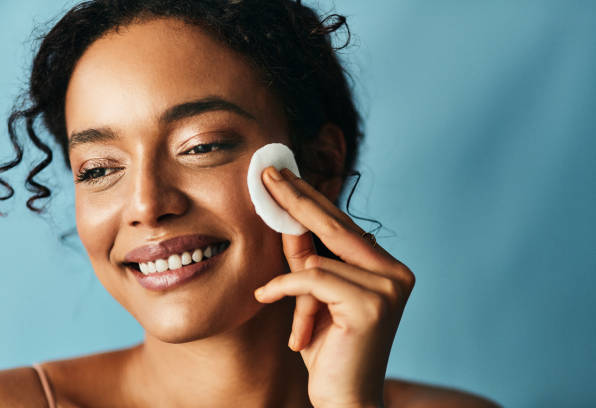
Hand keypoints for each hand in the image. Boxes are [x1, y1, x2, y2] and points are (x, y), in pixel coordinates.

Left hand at [254, 167, 415, 407]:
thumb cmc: (328, 349)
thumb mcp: (312, 296)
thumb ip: (305, 259)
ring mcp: (388, 288)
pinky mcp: (371, 306)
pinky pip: (313, 280)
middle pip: (336, 226)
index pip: (344, 225)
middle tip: (267, 174)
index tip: (284, 176)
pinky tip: (264, 296)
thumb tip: (286, 217)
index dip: (311, 198)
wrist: (344, 399)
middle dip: (296, 198)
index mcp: (387, 268)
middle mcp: (396, 273)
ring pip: (319, 260)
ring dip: (288, 282)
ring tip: (270, 296)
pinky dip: (284, 287)